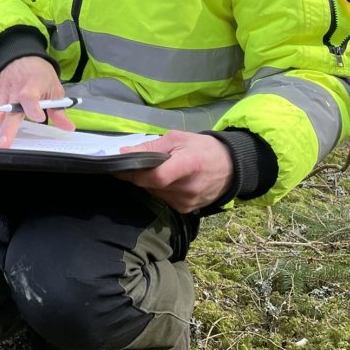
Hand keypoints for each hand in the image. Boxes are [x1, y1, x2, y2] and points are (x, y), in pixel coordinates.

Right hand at [0, 57, 75, 148]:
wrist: (22, 56)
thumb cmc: (39, 73)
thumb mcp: (54, 88)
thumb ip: (59, 110)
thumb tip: (68, 127)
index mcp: (33, 84)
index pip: (29, 97)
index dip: (33, 108)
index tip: (39, 117)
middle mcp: (16, 89)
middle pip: (11, 110)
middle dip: (7, 128)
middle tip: (4, 144)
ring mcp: (4, 92)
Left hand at [118, 130, 233, 213]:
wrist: (229, 167)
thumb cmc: (201, 148)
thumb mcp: (177, 138)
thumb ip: (150, 147)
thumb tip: (123, 153)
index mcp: (189, 165)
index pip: (157, 176)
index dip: (136, 173)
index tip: (120, 166)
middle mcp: (188, 188)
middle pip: (152, 185)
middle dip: (140, 175)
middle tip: (141, 163)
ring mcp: (187, 202)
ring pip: (155, 193)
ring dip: (150, 183)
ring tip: (161, 170)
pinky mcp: (186, 210)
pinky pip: (163, 199)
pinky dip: (159, 190)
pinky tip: (169, 181)